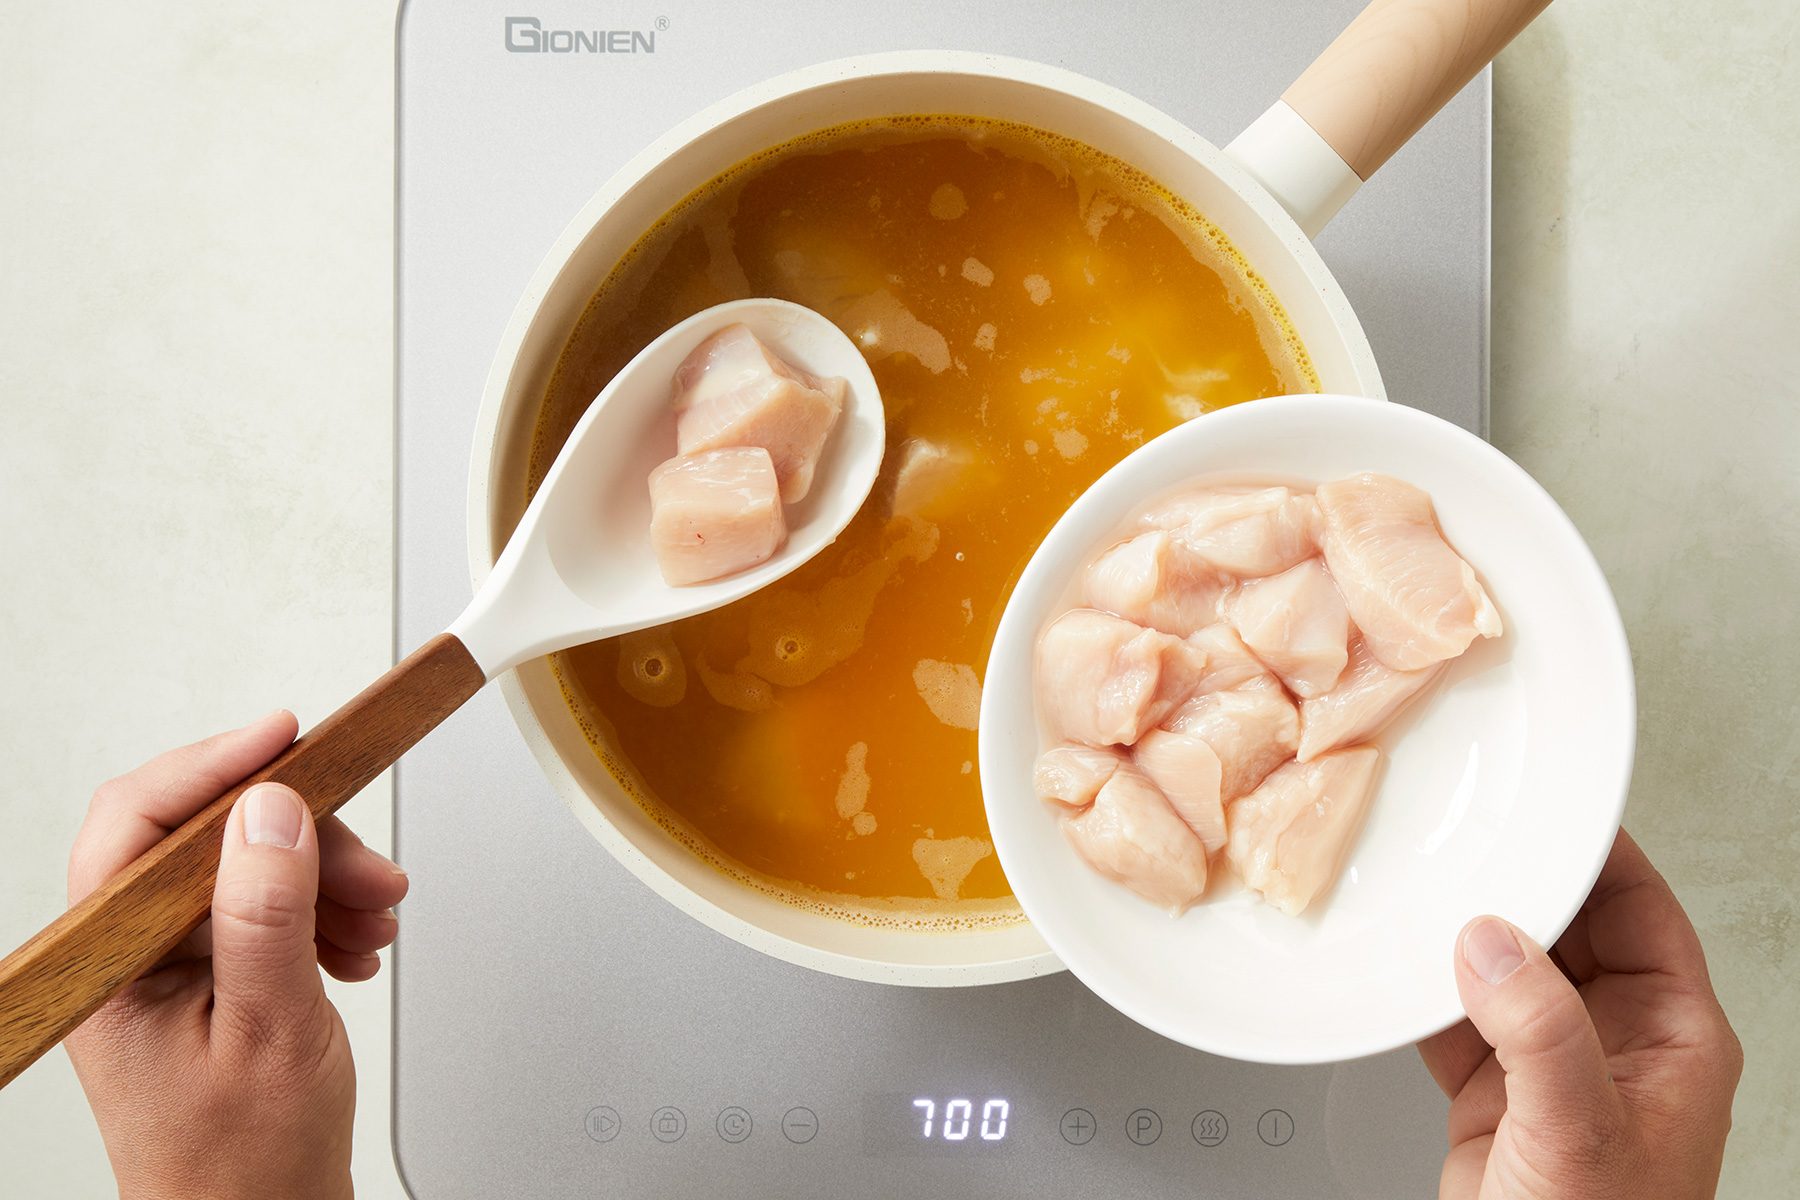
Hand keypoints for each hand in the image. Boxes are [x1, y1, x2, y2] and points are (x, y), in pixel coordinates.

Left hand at [63, 711, 407, 1199]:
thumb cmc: (244, 1168)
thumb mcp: (269, 1030)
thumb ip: (264, 915)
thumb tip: (269, 812)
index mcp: (111, 967)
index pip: (139, 824)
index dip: (214, 766)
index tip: (290, 737)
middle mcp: (128, 958)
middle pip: (206, 839)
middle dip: (302, 838)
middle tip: (368, 871)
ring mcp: (167, 967)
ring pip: (246, 867)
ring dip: (323, 878)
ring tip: (374, 920)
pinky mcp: (208, 975)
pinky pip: (265, 906)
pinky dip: (322, 912)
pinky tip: (352, 944)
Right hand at [1417, 828, 1740, 1198]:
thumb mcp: (1580, 1131)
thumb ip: (1540, 1030)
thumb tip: (1493, 942)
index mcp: (1670, 1036)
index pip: (1641, 909)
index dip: (1597, 853)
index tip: (1547, 808)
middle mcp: (1611, 1039)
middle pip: (1565, 927)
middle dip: (1515, 885)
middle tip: (1466, 836)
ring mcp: (1546, 1064)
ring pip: (1502, 964)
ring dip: (1458, 934)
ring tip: (1420, 888)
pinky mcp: (1489, 1091)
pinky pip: (1450, 1013)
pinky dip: (1417, 988)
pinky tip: (1392, 965)